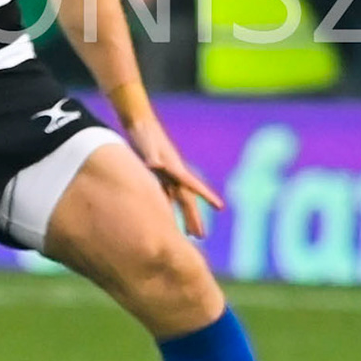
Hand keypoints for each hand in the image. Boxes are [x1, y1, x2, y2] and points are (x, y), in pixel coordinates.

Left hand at [127, 114, 224, 238]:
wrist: (139, 122)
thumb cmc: (144, 133)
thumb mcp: (147, 144)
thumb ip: (151, 155)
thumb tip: (155, 164)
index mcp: (175, 168)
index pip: (193, 186)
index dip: (207, 197)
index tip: (221, 207)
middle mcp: (175, 173)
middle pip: (187, 199)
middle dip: (194, 218)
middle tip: (200, 237)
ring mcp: (167, 174)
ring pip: (178, 200)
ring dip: (184, 217)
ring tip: (190, 235)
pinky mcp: (158, 174)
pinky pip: (166, 194)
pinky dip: (169, 207)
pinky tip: (166, 219)